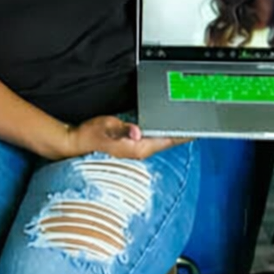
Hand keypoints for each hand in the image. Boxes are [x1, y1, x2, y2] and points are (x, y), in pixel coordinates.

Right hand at [66, 116, 189, 161]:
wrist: (76, 143)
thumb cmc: (90, 135)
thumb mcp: (106, 127)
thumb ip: (122, 129)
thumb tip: (137, 132)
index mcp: (137, 147)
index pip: (166, 141)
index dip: (183, 135)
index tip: (197, 129)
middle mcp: (139, 151)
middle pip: (167, 142)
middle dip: (181, 133)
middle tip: (197, 122)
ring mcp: (136, 150)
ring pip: (161, 141)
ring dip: (173, 134)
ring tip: (186, 124)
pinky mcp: (132, 147)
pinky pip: (153, 140)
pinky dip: (162, 133)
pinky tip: (166, 128)